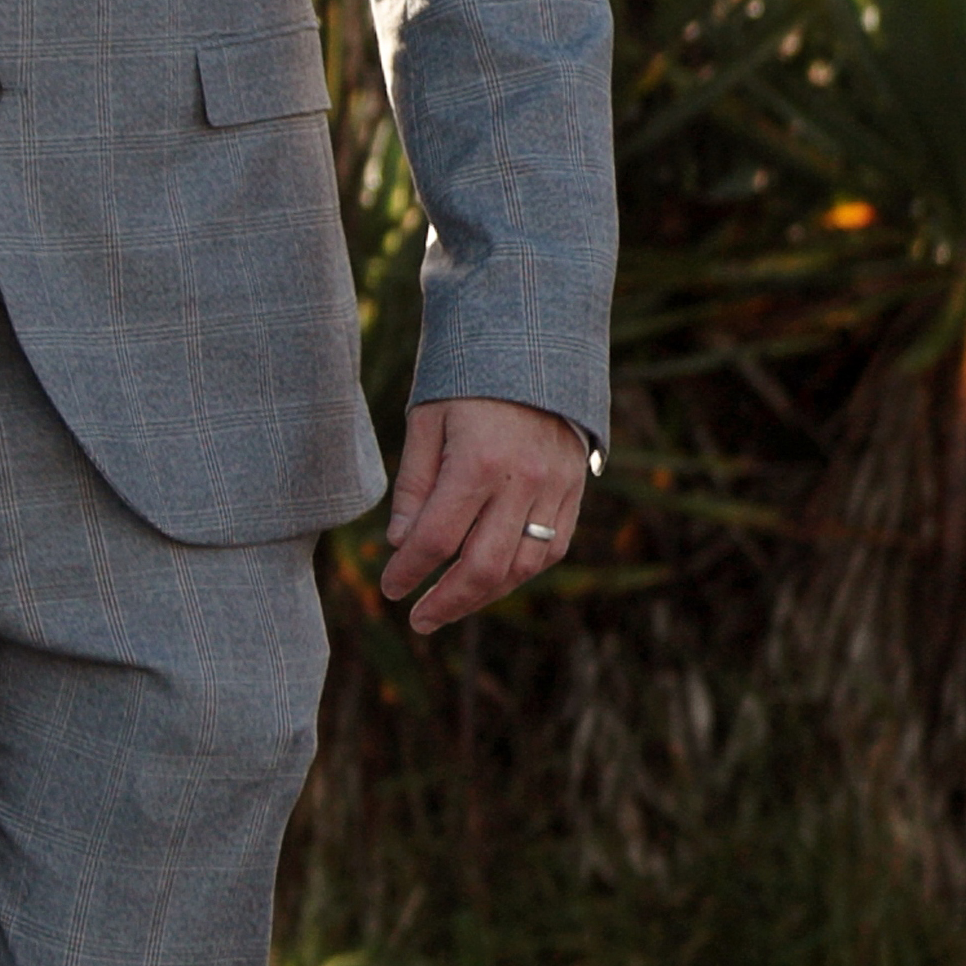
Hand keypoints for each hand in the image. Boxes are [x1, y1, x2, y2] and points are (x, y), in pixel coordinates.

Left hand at [376, 394, 591, 634]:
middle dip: (447, 602)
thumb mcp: (426, 422)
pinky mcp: (577, 489)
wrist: (536, 345)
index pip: (437, 540)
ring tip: (451, 606)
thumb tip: (401, 544)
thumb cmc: (467, 381)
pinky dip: (521, 571)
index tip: (389, 588)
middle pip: (483, 567)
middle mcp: (524, 482)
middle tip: (419, 620)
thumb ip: (415, 486)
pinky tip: (493, 580)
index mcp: (478, 463)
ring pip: (523, 566)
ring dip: (485, 595)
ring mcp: (558, 488)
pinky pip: (553, 548)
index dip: (409, 572)